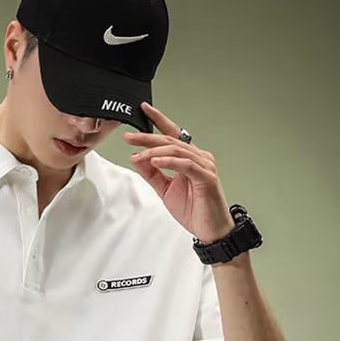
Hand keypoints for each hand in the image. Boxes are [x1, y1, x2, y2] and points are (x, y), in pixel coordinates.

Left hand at [123, 102, 233, 243]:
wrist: (210, 230)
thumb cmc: (194, 209)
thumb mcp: (165, 190)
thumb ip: (151, 174)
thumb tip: (136, 158)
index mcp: (189, 158)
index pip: (172, 134)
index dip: (159, 120)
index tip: (144, 110)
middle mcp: (198, 157)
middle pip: (170, 141)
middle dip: (147, 137)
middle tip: (129, 137)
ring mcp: (204, 166)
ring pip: (176, 151)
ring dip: (154, 152)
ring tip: (137, 154)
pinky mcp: (206, 177)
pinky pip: (186, 165)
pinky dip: (169, 162)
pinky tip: (155, 162)